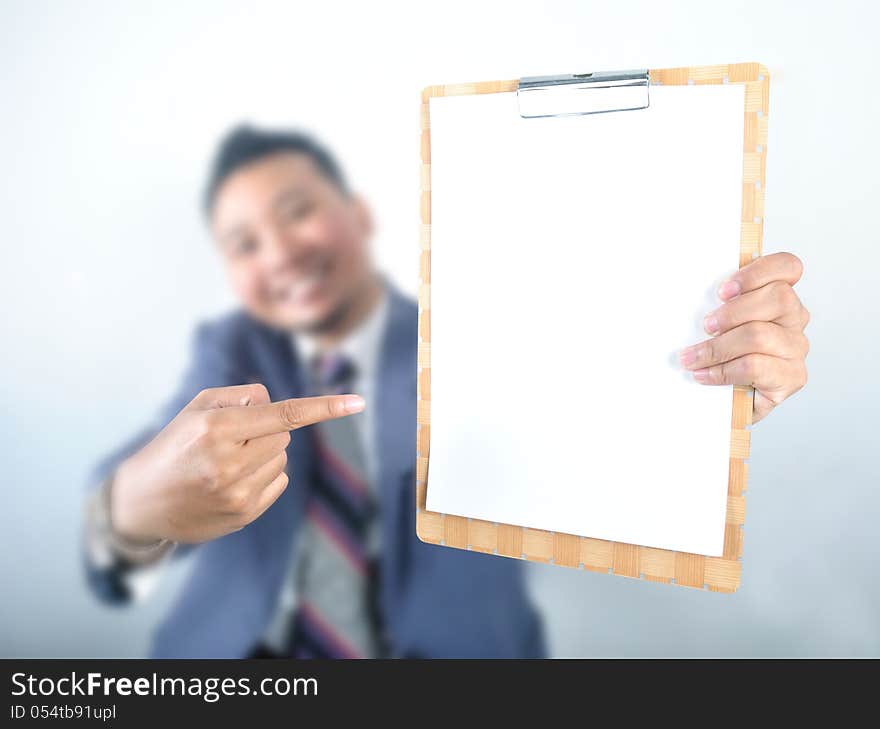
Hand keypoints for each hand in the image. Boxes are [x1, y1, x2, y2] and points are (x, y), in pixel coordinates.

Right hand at [111, 384, 364, 543]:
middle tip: (230, 439)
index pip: (283, 414)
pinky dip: (263, 474)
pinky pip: (278, 482)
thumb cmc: (173, 445)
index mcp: (216, 430)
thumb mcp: (197, 408)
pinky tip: (232, 480)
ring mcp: (238, 494)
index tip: (358, 402)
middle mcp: (228, 464)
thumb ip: (240, 396)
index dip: (324, 407)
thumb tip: (274, 402)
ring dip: (263, 452)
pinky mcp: (244, 514)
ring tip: (226, 461)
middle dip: (265, 430)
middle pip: (283, 435)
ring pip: (281, 458)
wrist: (141, 503)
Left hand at [679, 252, 809, 423]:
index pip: (788, 267)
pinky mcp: (792, 377)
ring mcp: (796, 348)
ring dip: (718, 347)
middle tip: (706, 326)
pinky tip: (704, 375)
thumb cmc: (717, 355)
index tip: (722, 292)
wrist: (720, 401)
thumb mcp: (713, 322)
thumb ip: (714, 303)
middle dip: (732, 312)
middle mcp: (794, 319)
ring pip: (761, 335)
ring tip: (692, 357)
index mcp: (778, 296)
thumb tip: (684, 290)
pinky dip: (724, 371)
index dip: (756, 273)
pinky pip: (756, 367)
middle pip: (778, 298)